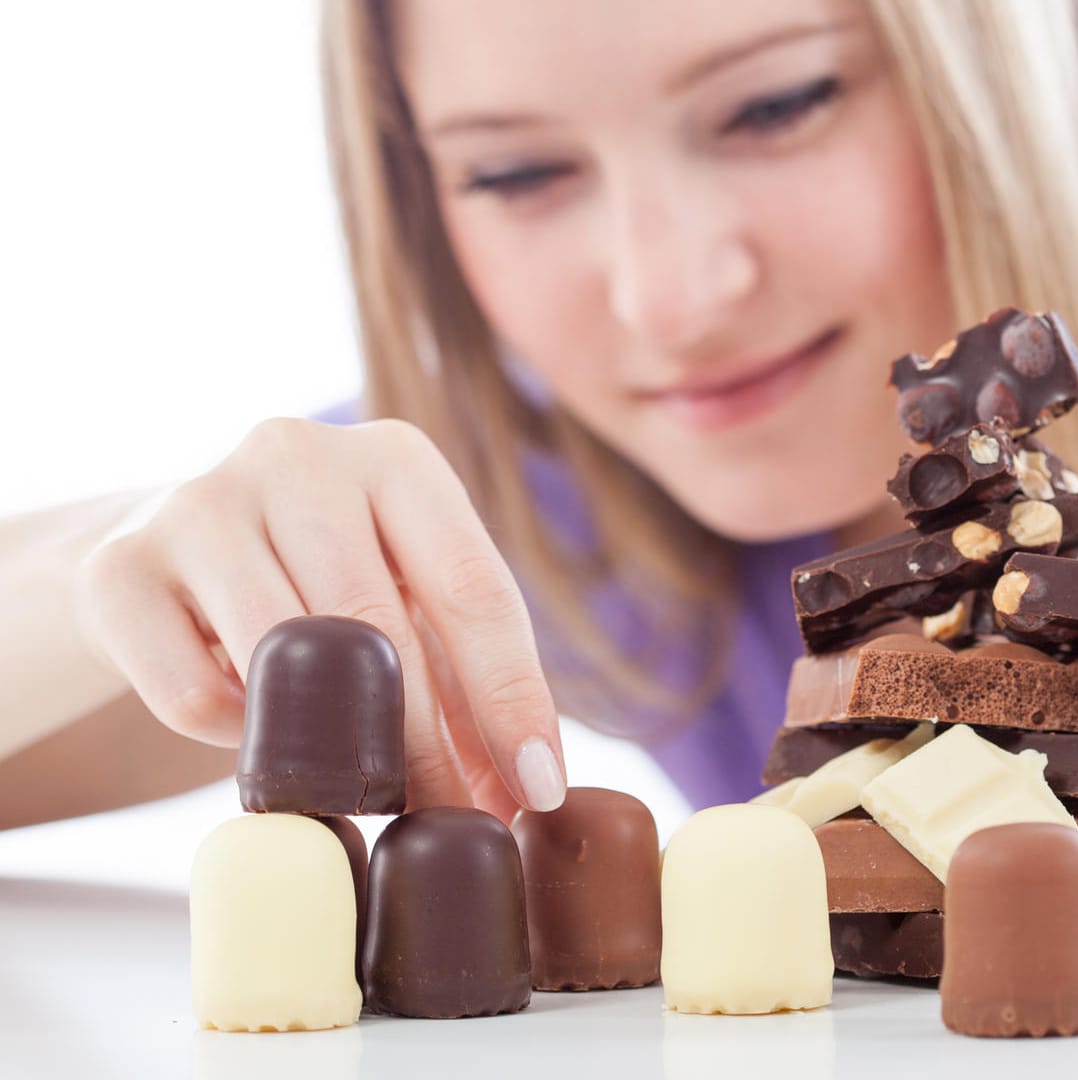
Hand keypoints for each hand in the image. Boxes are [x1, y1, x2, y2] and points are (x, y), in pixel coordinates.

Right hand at [76, 417, 564, 820]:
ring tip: (359, 799)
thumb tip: (525, 791)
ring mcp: (199, 502)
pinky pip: (194, 695)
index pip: (474, 589)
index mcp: (396, 457)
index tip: (539, 789)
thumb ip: (466, 681)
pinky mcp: (118, 568)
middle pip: (379, 631)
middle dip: (426, 749)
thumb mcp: (404, 600)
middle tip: (450, 824)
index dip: (512, 699)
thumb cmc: (318, 581)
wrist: (159, 554)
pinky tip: (255, 736)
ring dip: (330, 754)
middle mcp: (298, 456)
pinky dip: (237, 740)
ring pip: (284, 661)